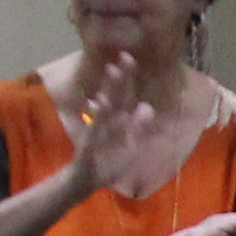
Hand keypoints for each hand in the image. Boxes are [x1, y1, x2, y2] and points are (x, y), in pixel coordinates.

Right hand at [62, 65, 201, 202]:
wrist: (88, 180)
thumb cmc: (110, 163)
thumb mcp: (131, 146)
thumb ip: (139, 128)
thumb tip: (147, 107)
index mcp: (121, 121)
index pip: (128, 96)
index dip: (130, 79)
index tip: (132, 59)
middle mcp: (110, 120)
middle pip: (117, 95)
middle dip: (121, 77)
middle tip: (125, 55)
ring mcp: (99, 128)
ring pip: (107, 106)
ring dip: (110, 89)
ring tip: (113, 70)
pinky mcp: (90, 139)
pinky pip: (96, 125)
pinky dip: (100, 114)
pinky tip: (100, 102)